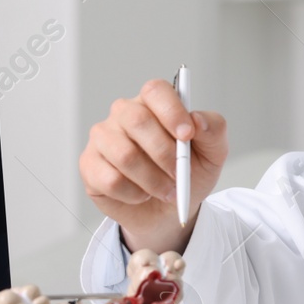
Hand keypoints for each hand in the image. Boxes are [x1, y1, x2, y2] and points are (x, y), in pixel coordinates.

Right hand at [80, 78, 227, 253]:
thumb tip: (198, 120)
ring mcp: (103, 138)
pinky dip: (134, 194)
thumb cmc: (188, 175)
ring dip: (152, 180)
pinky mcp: (89, 164)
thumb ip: (214, 130)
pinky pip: (111, 179)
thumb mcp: (213, 154)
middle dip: (164, 153)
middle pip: (136, 120)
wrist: (169, 212)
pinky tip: (142, 195)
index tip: (187, 135)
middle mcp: (124, 114)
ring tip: (166, 190)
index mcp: (153, 104)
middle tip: (179, 174)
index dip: (171, 111)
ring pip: (124, 154)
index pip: (155, 90)